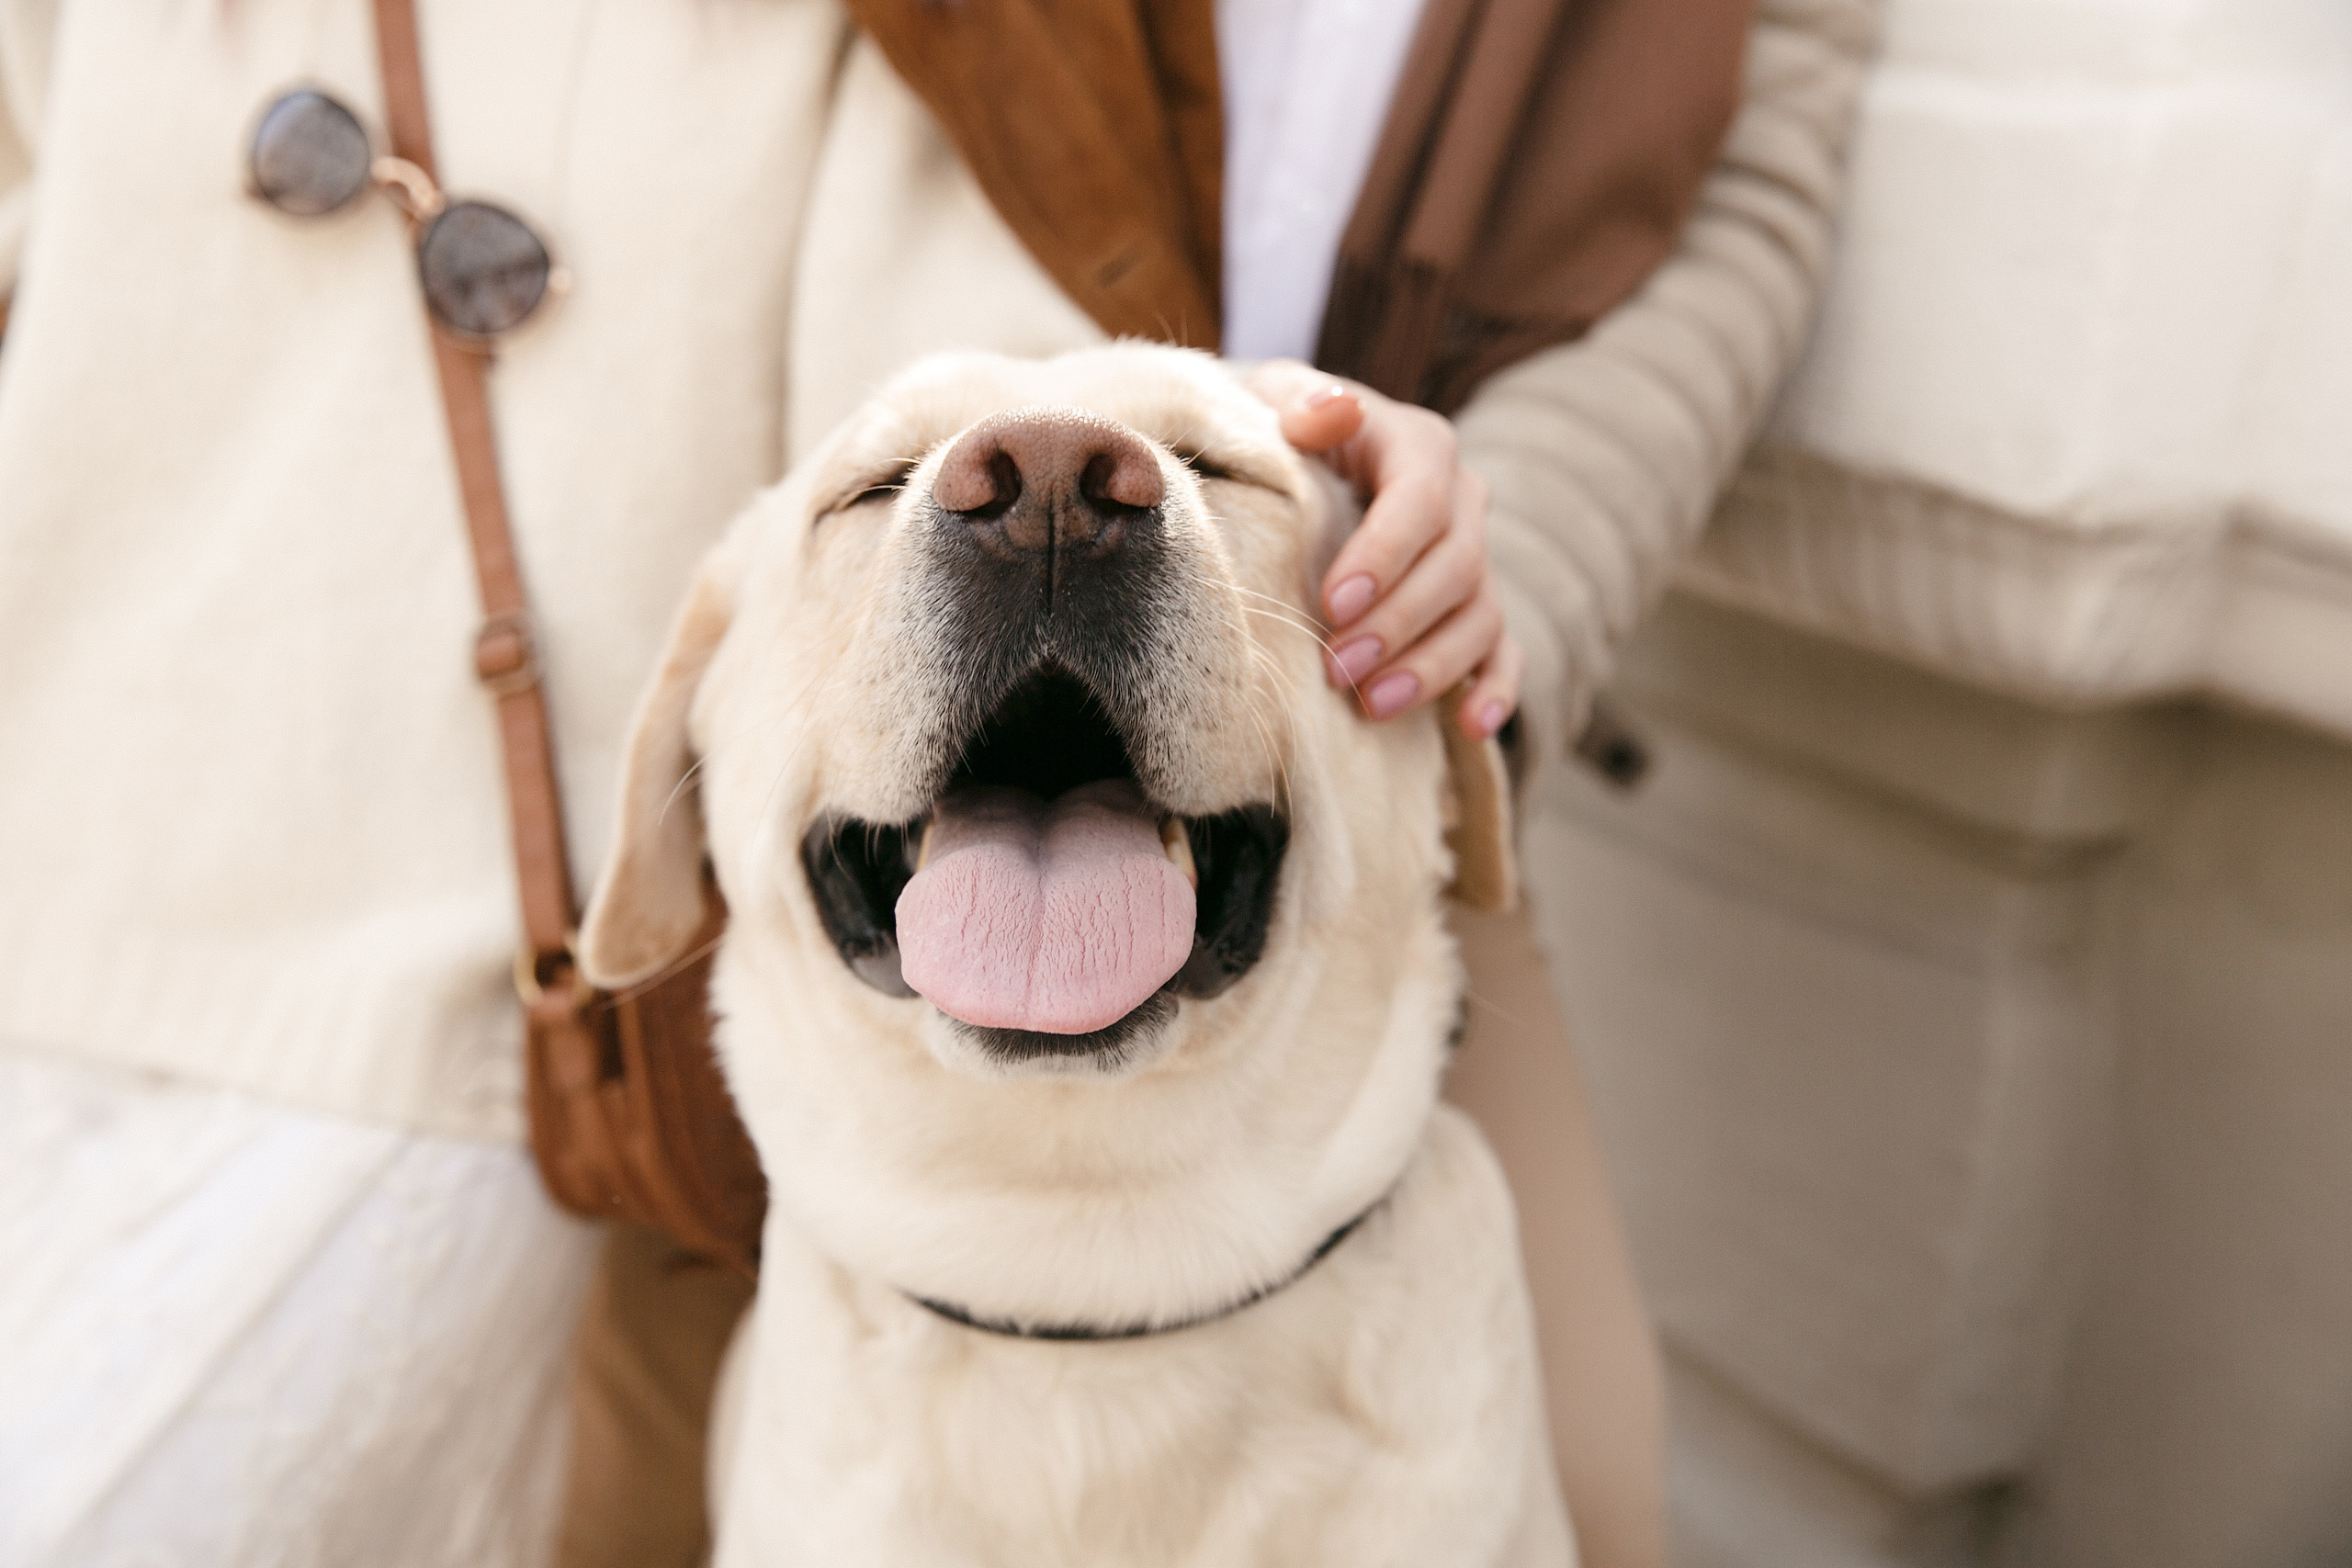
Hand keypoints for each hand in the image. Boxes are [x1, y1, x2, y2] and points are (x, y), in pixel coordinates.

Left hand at [1246, 361, 1520, 739]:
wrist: (1290, 467)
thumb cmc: (1274, 433)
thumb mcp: (1271, 400)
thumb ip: (1297, 400)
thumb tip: (1330, 411)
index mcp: (1416, 445)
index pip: (1421, 499)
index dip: (1385, 554)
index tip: (1334, 604)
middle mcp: (1460, 500)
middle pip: (1456, 566)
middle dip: (1397, 623)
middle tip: (1337, 668)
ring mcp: (1472, 558)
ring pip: (1480, 616)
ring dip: (1430, 666)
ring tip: (1372, 705)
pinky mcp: (1472, 609)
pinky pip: (1502, 651)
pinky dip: (1495, 689)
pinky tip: (1471, 726)